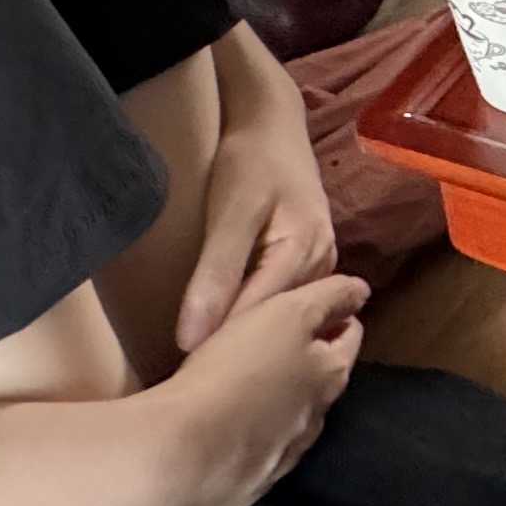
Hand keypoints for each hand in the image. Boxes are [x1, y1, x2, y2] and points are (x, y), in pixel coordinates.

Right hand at [139, 269, 368, 505]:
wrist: (181, 456)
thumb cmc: (237, 371)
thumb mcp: (287, 314)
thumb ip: (328, 299)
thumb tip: (360, 291)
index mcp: (329, 377)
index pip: (349, 338)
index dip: (339, 315)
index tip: (323, 304)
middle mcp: (314, 422)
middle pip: (322, 382)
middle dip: (311, 360)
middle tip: (282, 340)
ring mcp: (281, 460)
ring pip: (291, 421)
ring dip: (280, 402)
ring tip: (251, 384)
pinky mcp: (247, 486)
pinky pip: (258, 454)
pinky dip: (251, 437)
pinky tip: (227, 430)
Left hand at [176, 27, 341, 355]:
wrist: (270, 122)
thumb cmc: (249, 161)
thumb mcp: (229, 214)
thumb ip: (213, 276)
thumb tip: (190, 339)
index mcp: (307, 255)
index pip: (261, 321)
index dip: (222, 350)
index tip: (182, 379)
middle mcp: (323, 267)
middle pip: (276, 324)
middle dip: (237, 352)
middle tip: (188, 384)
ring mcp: (319, 265)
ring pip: (280, 317)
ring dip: (245, 340)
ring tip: (201, 372)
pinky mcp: (305, 262)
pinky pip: (280, 302)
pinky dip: (252, 319)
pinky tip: (222, 338)